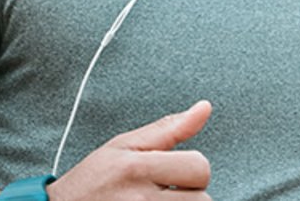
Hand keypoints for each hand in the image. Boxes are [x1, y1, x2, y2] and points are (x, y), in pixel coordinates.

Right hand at [48, 100, 212, 199]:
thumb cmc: (93, 179)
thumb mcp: (124, 145)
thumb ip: (168, 128)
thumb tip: (205, 107)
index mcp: (138, 167)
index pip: (200, 168)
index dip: (194, 170)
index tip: (176, 174)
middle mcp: (140, 200)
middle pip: (202, 200)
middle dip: (190, 195)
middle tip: (166, 194)